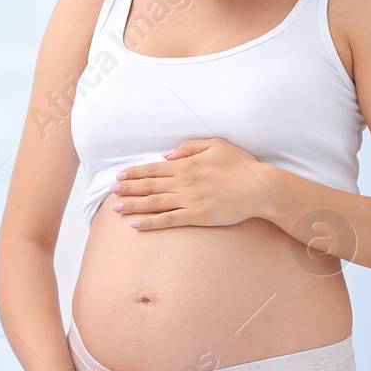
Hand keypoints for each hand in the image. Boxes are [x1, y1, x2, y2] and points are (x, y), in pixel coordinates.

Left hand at [109, 137, 271, 230]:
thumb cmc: (241, 165)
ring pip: (154, 202)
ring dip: (133, 205)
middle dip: (127, 189)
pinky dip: (150, 222)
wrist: (260, 188)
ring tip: (116, 209)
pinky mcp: (196, 216)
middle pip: (148, 185)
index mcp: (186, 164)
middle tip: (110, 193)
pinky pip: (168, 220)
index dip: (134, 173)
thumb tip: (167, 154)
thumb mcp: (216, 145)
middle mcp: (183, 181)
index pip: (153, 168)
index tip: (119, 177)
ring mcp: (189, 199)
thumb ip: (189, 147)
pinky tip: (136, 225)